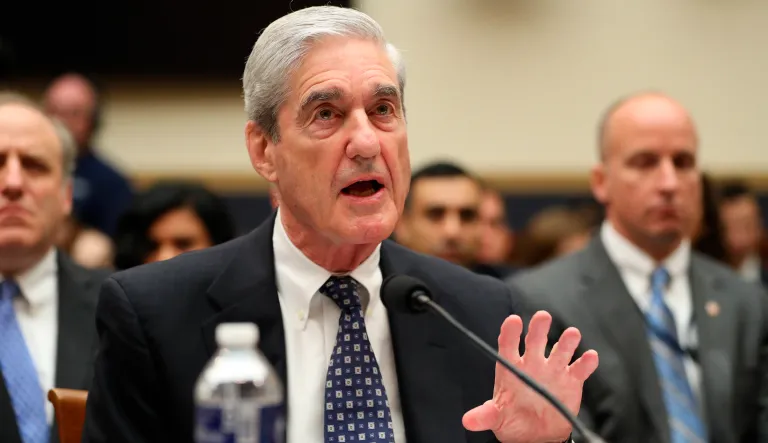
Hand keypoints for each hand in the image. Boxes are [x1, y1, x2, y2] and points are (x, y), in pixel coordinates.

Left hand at [462, 311, 598, 442]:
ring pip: (561, 350)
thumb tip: (468, 420)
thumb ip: (485, 415)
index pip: (508, 345)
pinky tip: (589, 357)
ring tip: (572, 334)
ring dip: (567, 342)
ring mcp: (553, 370)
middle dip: (539, 328)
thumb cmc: (513, 420)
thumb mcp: (496, 418)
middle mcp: (533, 363)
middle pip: (535, 341)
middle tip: (543, 317)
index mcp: (512, 367)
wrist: (536, 436)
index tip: (513, 321)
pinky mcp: (571, 381)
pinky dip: (586, 363)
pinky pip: (579, 369)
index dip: (510, 332)